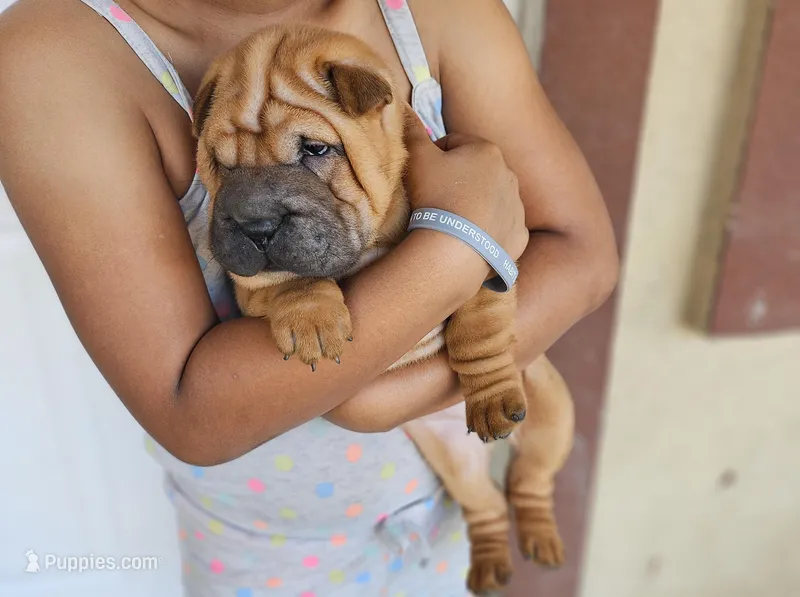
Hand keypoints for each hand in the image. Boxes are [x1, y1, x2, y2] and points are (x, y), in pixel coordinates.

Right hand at [403, 109, 528, 261]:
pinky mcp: (520, 235)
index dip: (435, 158)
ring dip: (474, 205)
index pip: (454, 144)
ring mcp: (518, 207)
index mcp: (487, 150)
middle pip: (476, 172)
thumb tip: (404, 108)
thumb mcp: (416, 158)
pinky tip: (470, 239)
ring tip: (453, 222)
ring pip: (491, 199)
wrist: (455, 250)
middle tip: (436, 200)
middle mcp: (510, 174)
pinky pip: (502, 227)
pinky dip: (487, 231)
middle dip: (457, 181)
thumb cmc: (435, 197)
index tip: (424, 177)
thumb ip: (411, 131)